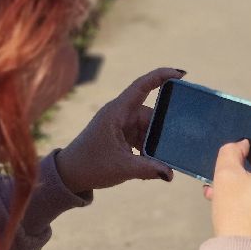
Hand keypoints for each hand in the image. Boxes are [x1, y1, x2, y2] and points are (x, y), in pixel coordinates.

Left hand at [54, 67, 182, 193]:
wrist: (69, 175)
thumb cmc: (89, 166)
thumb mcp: (122, 168)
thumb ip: (148, 169)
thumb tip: (171, 174)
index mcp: (117, 112)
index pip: (142, 86)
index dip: (161, 76)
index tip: (181, 74)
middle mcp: (120, 114)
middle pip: (151, 114)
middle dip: (163, 130)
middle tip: (177, 144)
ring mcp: (121, 125)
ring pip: (148, 128)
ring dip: (155, 144)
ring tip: (162, 161)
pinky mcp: (121, 135)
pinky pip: (142, 137)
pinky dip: (148, 149)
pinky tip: (153, 164)